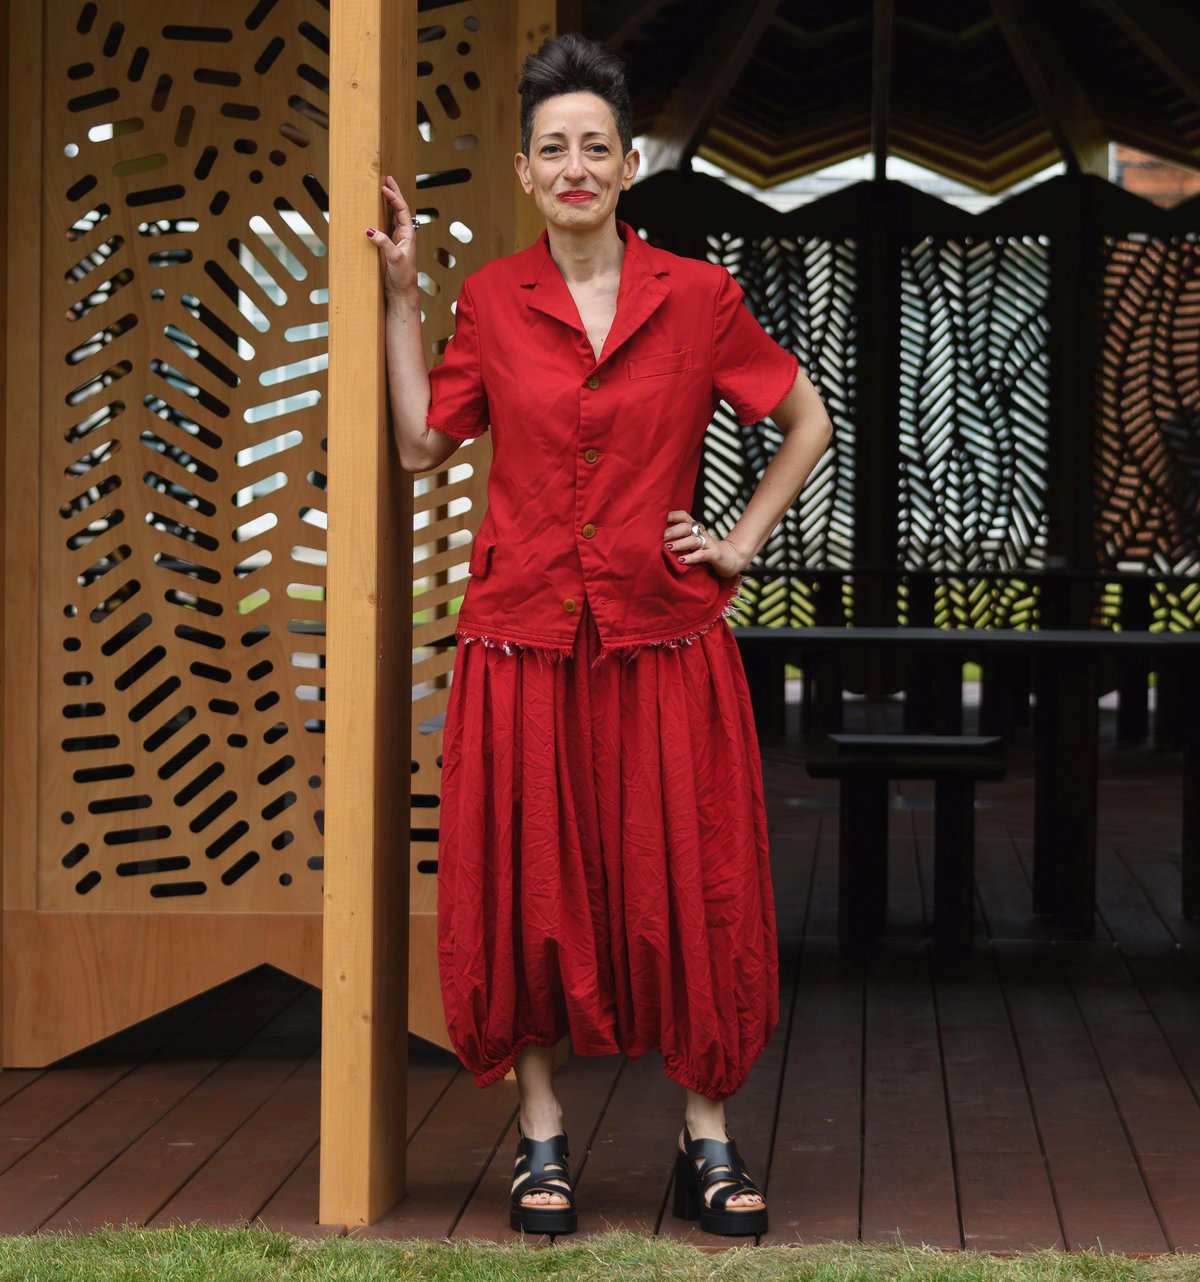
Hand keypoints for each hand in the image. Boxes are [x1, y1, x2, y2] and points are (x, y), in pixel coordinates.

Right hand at [366, 175, 419, 302]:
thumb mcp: (394, 258)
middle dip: (394, 193)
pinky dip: (381, 215)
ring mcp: (396, 239)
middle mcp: (403, 234)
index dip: (394, 197)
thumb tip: (370, 230)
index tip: (385, 187)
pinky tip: (376, 210)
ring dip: (388, 203)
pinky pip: (385, 226)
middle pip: (399, 209)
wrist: (401, 291)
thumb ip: (384, 243)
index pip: (402, 210)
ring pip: (392, 216)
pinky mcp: (389, 245)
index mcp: (408, 234)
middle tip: (387, 179)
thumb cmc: (403, 276)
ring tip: (382, 189)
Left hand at [662, 510, 748, 577]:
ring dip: (680, 543)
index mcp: (695, 528)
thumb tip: (657, 539)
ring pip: (693, 540)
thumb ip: (680, 538)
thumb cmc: (706, 551)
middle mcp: (701, 533)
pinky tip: (682, 561)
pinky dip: (692, 557)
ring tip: (668, 547)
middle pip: (686, 527)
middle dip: (672, 531)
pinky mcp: (715, 555)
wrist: (731, 559)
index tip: (657, 518)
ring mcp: (708, 544)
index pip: (683, 516)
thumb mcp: (693, 542)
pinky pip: (702, 555)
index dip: (671, 515)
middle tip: (659, 537)